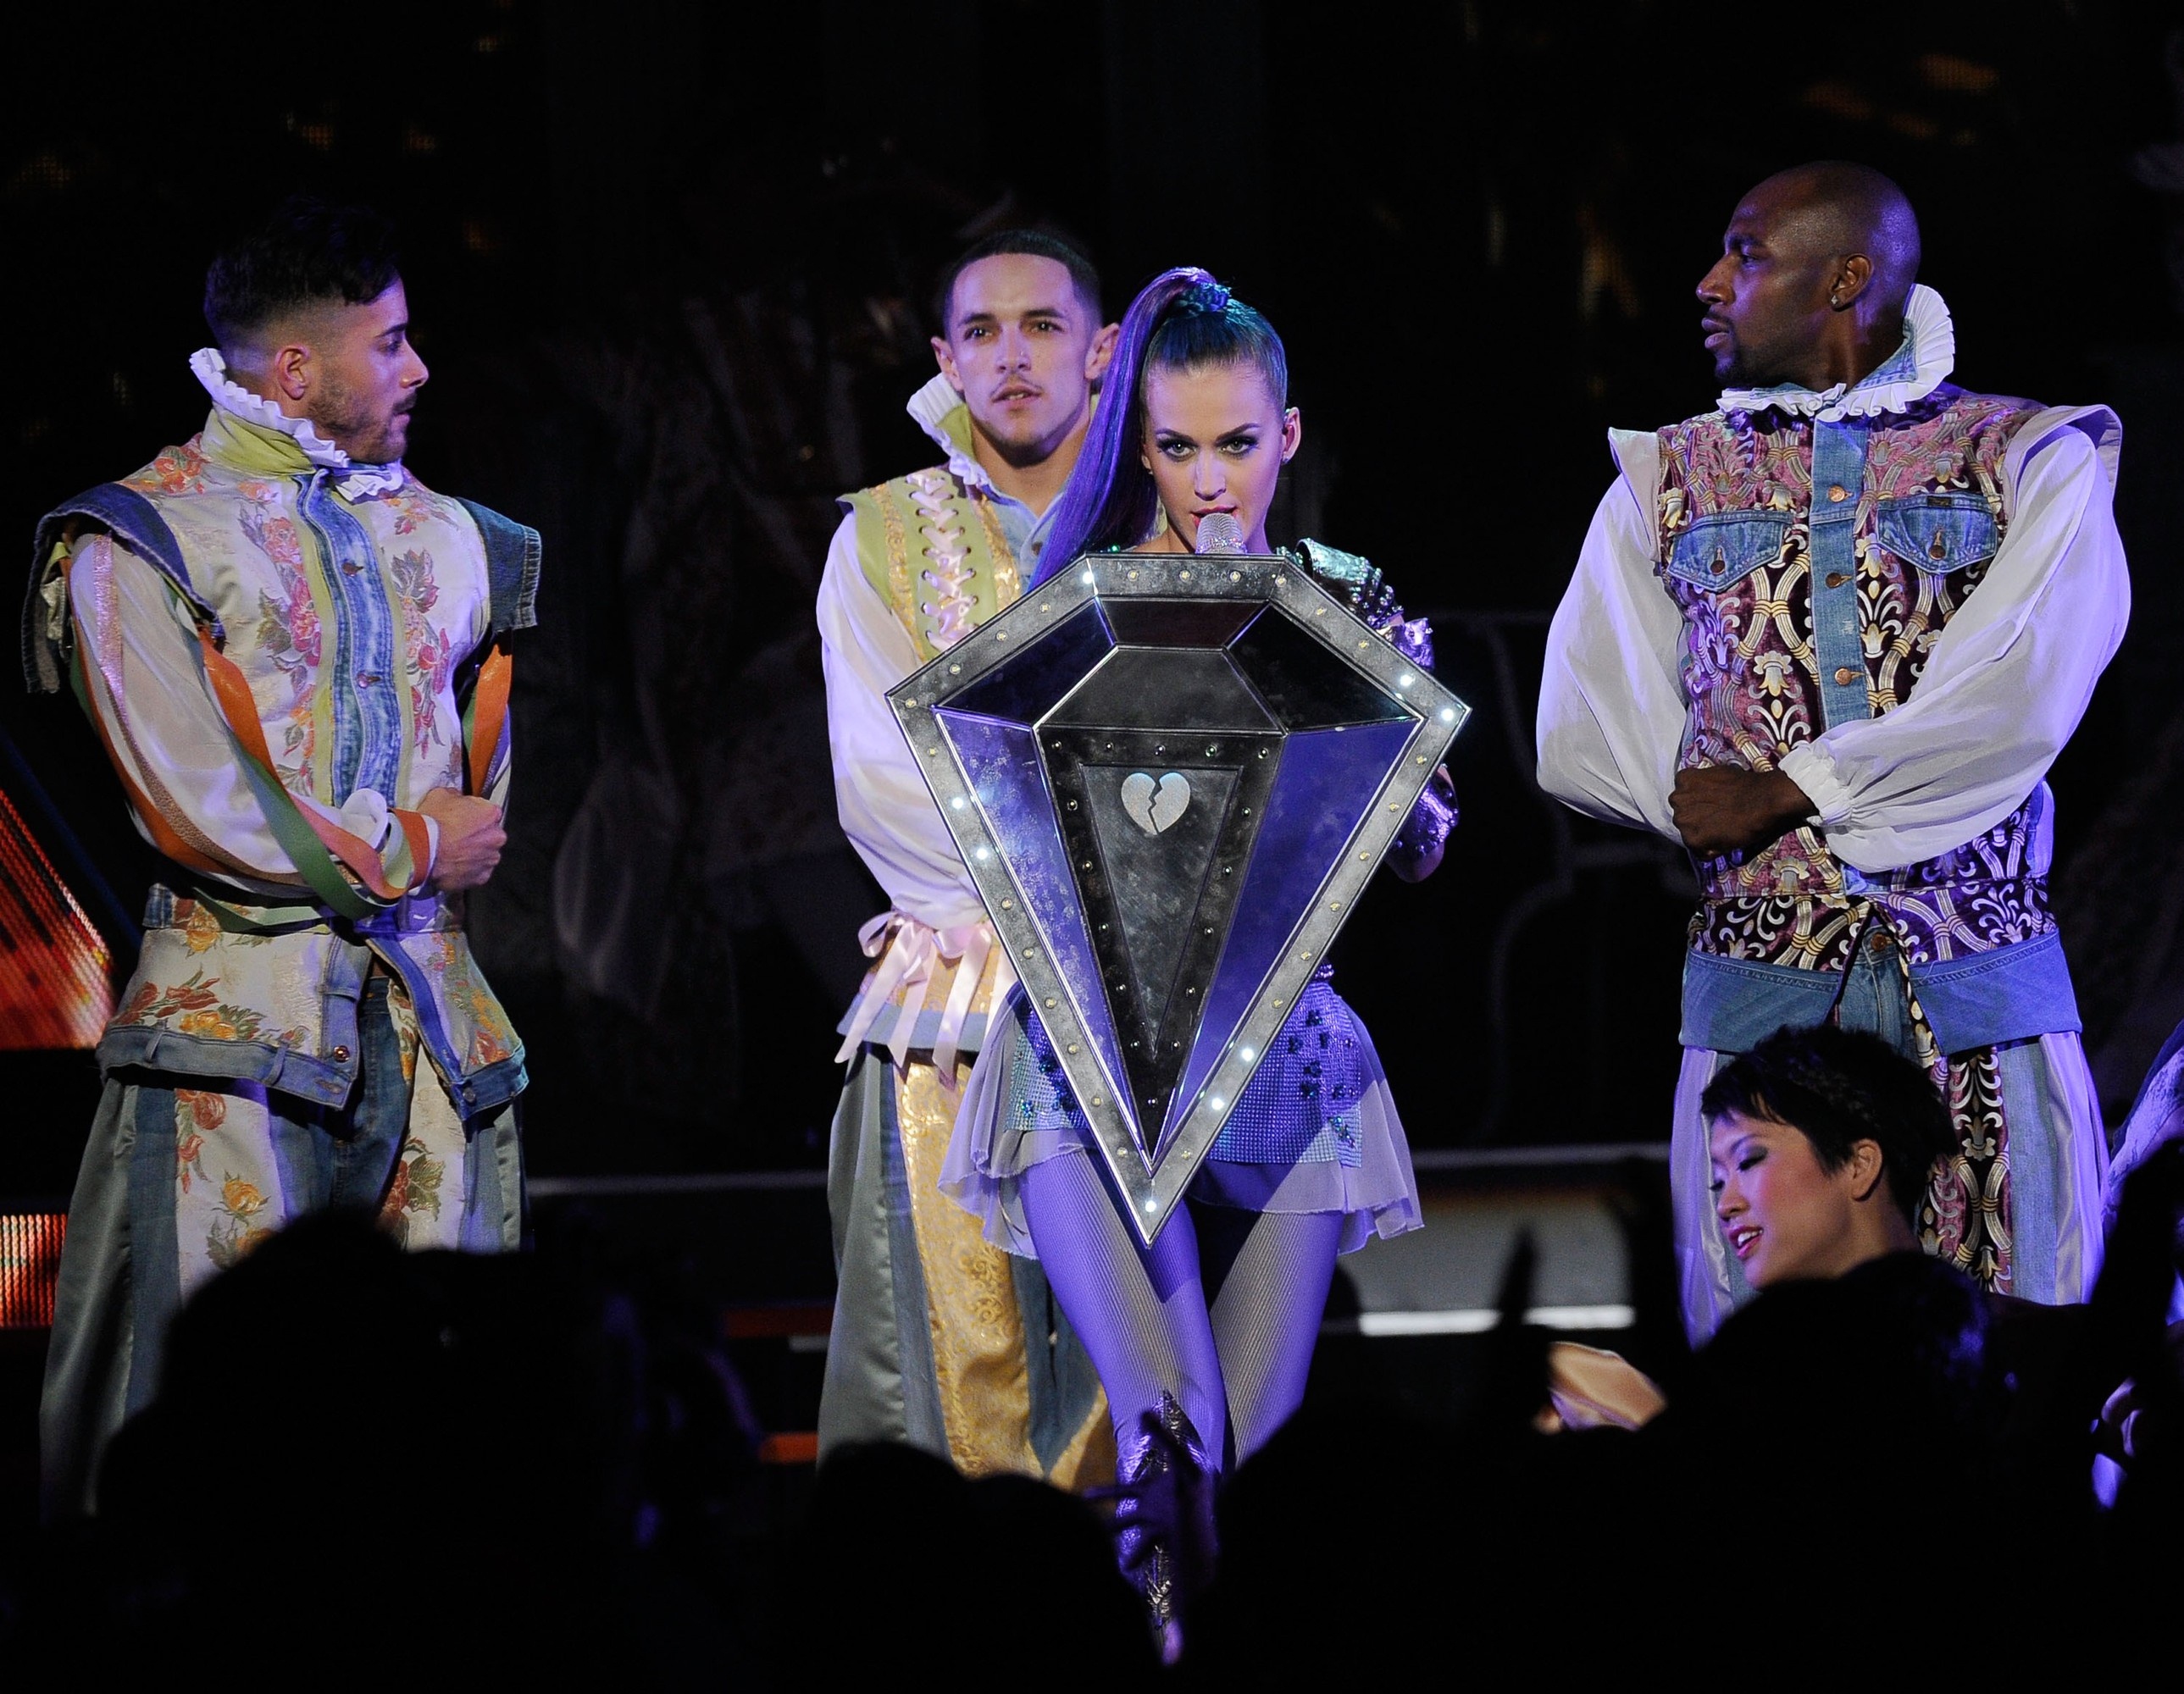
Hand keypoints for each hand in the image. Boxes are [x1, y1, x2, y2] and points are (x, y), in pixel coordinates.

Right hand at [418, 789, 505, 889]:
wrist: (420, 850)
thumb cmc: (431, 820)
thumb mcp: (440, 795)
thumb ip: (456, 796)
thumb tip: (457, 798)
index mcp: (491, 814)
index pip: (488, 813)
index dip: (474, 816)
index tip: (462, 820)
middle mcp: (497, 837)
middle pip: (490, 835)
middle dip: (477, 837)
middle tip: (457, 839)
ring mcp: (491, 859)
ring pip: (485, 855)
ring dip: (474, 855)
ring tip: (453, 855)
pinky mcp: (481, 877)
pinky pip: (477, 873)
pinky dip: (468, 871)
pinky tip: (453, 867)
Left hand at [1669, 765, 1813, 857]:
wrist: (1763, 800)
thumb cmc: (1748, 785)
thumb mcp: (1719, 774)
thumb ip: (1705, 784)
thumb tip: (1708, 792)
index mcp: (1683, 780)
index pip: (1684, 798)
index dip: (1700, 805)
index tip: (1713, 808)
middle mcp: (1677, 799)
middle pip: (1684, 816)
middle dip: (1699, 820)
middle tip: (1720, 820)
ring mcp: (1683, 820)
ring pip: (1690, 834)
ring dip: (1705, 836)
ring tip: (1725, 830)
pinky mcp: (1692, 840)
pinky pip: (1700, 852)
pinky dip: (1712, 851)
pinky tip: (1726, 841)